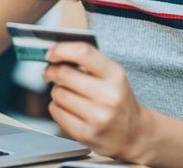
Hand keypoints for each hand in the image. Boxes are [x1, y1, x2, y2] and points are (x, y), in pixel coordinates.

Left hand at [43, 42, 152, 162]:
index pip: (83, 53)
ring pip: (58, 93)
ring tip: (67, 93)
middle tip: (49, 71)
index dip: (61, 50)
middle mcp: (108, 96)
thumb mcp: (112, 76)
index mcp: (115, 76)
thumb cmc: (117, 99)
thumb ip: (88, 62)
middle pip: (64, 73)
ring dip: (56, 90)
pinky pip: (56, 111)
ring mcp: (98, 117)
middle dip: (51, 70)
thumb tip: (56, 53)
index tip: (50, 53)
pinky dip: (56, 106)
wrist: (133, 133)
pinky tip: (67, 107)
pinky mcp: (86, 134)